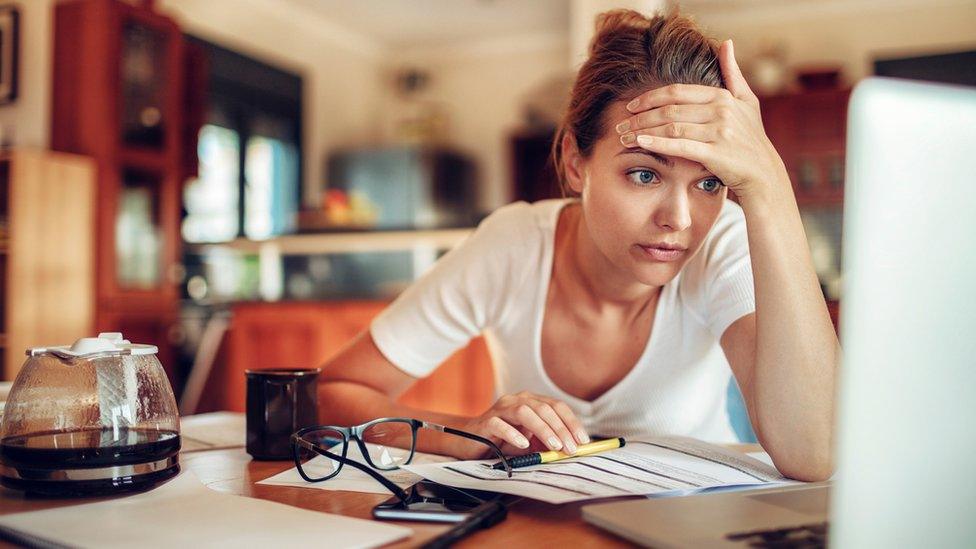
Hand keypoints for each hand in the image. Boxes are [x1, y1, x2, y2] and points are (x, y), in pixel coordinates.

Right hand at [451, 391, 589, 459]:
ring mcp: (500, 409)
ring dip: (543, 429)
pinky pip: (500, 424)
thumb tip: (570, 448)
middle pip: (544, 408)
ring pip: (524, 412)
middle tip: (571, 448)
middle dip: (561, 429)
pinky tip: (523, 444)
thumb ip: (546, 441)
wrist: (469, 441)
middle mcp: (516, 400)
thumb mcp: (529, 441)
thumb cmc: (502, 441)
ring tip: (554, 446)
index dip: (571, 422)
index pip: (556, 406)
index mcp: (530, 401)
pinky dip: (513, 434)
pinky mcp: (485, 422)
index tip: (583, 440)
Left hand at [615, 40, 788, 202]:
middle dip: (640, 116)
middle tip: (620, 124)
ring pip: (671, 126)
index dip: (650, 98)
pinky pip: (680, 145)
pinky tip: (640, 142)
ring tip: (623, 137)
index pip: (677, 91)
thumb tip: (726, 43)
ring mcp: (719, 131)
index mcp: (722, 96)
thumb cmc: (752, 137)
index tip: (631, 105)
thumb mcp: (747, 101)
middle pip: (669, 109)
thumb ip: (732, 73)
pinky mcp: (716, 153)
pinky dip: (657, 142)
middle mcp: (721, 110)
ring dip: (642, 130)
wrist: (763, 173)